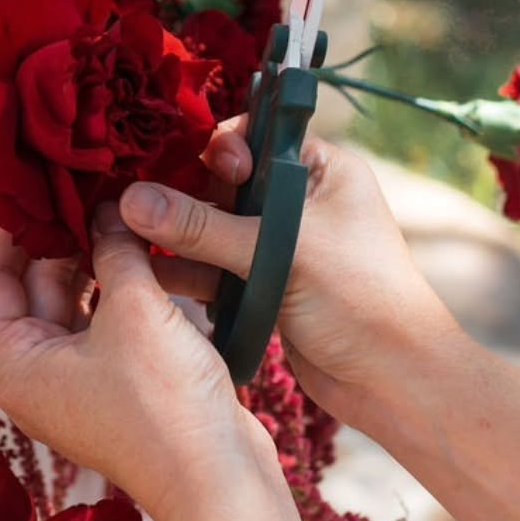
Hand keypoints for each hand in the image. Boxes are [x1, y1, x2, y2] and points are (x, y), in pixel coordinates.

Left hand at [0, 206, 269, 520]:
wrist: (218, 481)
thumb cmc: (164, 405)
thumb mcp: (135, 309)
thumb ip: (113, 249)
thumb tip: (105, 207)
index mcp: (14, 363)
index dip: (7, 228)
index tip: (31, 185)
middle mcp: (35, 375)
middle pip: (31, 287)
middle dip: (59, 237)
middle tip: (83, 185)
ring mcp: (75, 382)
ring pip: (72, 302)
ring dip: (92, 259)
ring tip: (115, 205)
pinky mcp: (115, 384)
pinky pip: (103, 322)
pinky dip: (117, 287)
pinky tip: (141, 248)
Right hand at [120, 122, 458, 428]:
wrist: (393, 383)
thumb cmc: (361, 300)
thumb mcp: (281, 252)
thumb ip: (204, 227)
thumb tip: (133, 200)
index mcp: (320, 170)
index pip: (253, 138)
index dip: (218, 150)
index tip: (195, 172)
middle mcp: (298, 201)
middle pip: (222, 184)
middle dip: (181, 197)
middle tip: (136, 208)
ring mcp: (279, 246)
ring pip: (212, 229)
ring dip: (175, 238)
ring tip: (126, 241)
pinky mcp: (263, 286)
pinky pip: (214, 268)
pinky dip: (186, 273)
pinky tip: (148, 276)